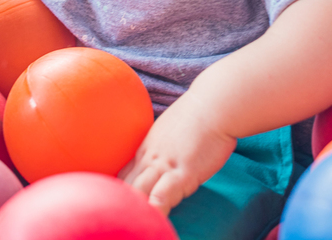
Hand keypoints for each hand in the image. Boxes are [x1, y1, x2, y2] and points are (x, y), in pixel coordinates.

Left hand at [119, 96, 237, 214]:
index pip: (123, 175)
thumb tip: (167, 154)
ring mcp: (164, 166)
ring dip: (134, 210)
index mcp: (146, 148)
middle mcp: (149, 158)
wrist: (214, 106)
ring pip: (137, 193)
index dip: (118, 191)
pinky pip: (162, 196)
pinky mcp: (181, 173)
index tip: (116, 204)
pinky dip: (155, 211)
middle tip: (118, 218)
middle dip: (121, 204)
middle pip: (125, 187)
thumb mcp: (171, 129)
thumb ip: (163, 145)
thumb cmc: (199, 115)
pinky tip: (155, 223)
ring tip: (131, 226)